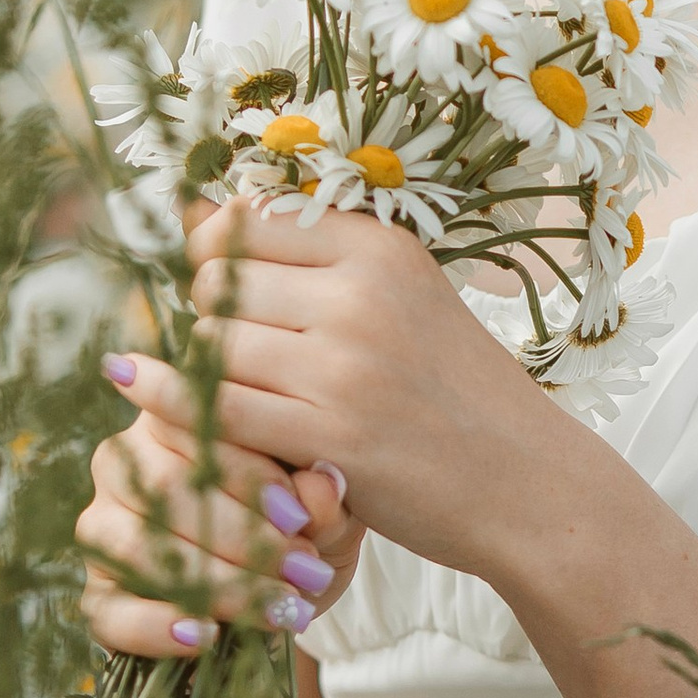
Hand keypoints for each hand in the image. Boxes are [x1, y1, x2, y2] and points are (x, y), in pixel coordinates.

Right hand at [75, 408, 363, 662]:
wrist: (288, 588)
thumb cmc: (308, 525)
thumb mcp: (329, 505)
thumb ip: (325, 493)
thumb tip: (323, 486)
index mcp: (177, 414)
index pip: (196, 430)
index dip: (248, 476)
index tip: (300, 518)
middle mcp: (125, 461)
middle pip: (165, 488)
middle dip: (239, 535)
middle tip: (302, 568)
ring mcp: (103, 525)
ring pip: (139, 547)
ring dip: (215, 582)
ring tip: (279, 607)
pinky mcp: (97, 592)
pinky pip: (111, 611)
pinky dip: (156, 627)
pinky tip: (205, 635)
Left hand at [97, 200, 574, 586]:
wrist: (526, 484)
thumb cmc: (455, 393)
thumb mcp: (404, 297)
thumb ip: (314, 261)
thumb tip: (190, 213)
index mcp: (382, 249)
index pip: (249, 220)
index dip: (216, 253)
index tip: (227, 286)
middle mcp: (363, 295)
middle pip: (219, 281)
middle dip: (213, 317)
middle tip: (247, 354)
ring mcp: (345, 366)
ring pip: (211, 342)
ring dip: (208, 371)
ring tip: (248, 394)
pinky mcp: (329, 435)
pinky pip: (216, 404)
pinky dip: (182, 404)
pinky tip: (170, 401)